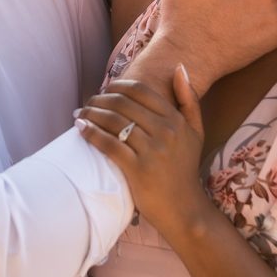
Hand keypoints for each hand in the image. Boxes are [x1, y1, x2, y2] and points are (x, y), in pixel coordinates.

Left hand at [77, 66, 209, 237]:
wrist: (184, 208)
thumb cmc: (185, 168)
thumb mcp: (195, 131)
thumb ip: (189, 99)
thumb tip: (180, 67)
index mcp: (176, 120)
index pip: (140, 90)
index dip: (118, 85)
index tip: (105, 89)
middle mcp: (165, 132)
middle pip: (122, 103)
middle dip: (99, 99)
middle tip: (88, 102)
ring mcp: (151, 151)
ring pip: (113, 121)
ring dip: (91, 113)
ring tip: (80, 114)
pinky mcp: (137, 169)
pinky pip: (108, 144)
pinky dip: (91, 133)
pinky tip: (81, 128)